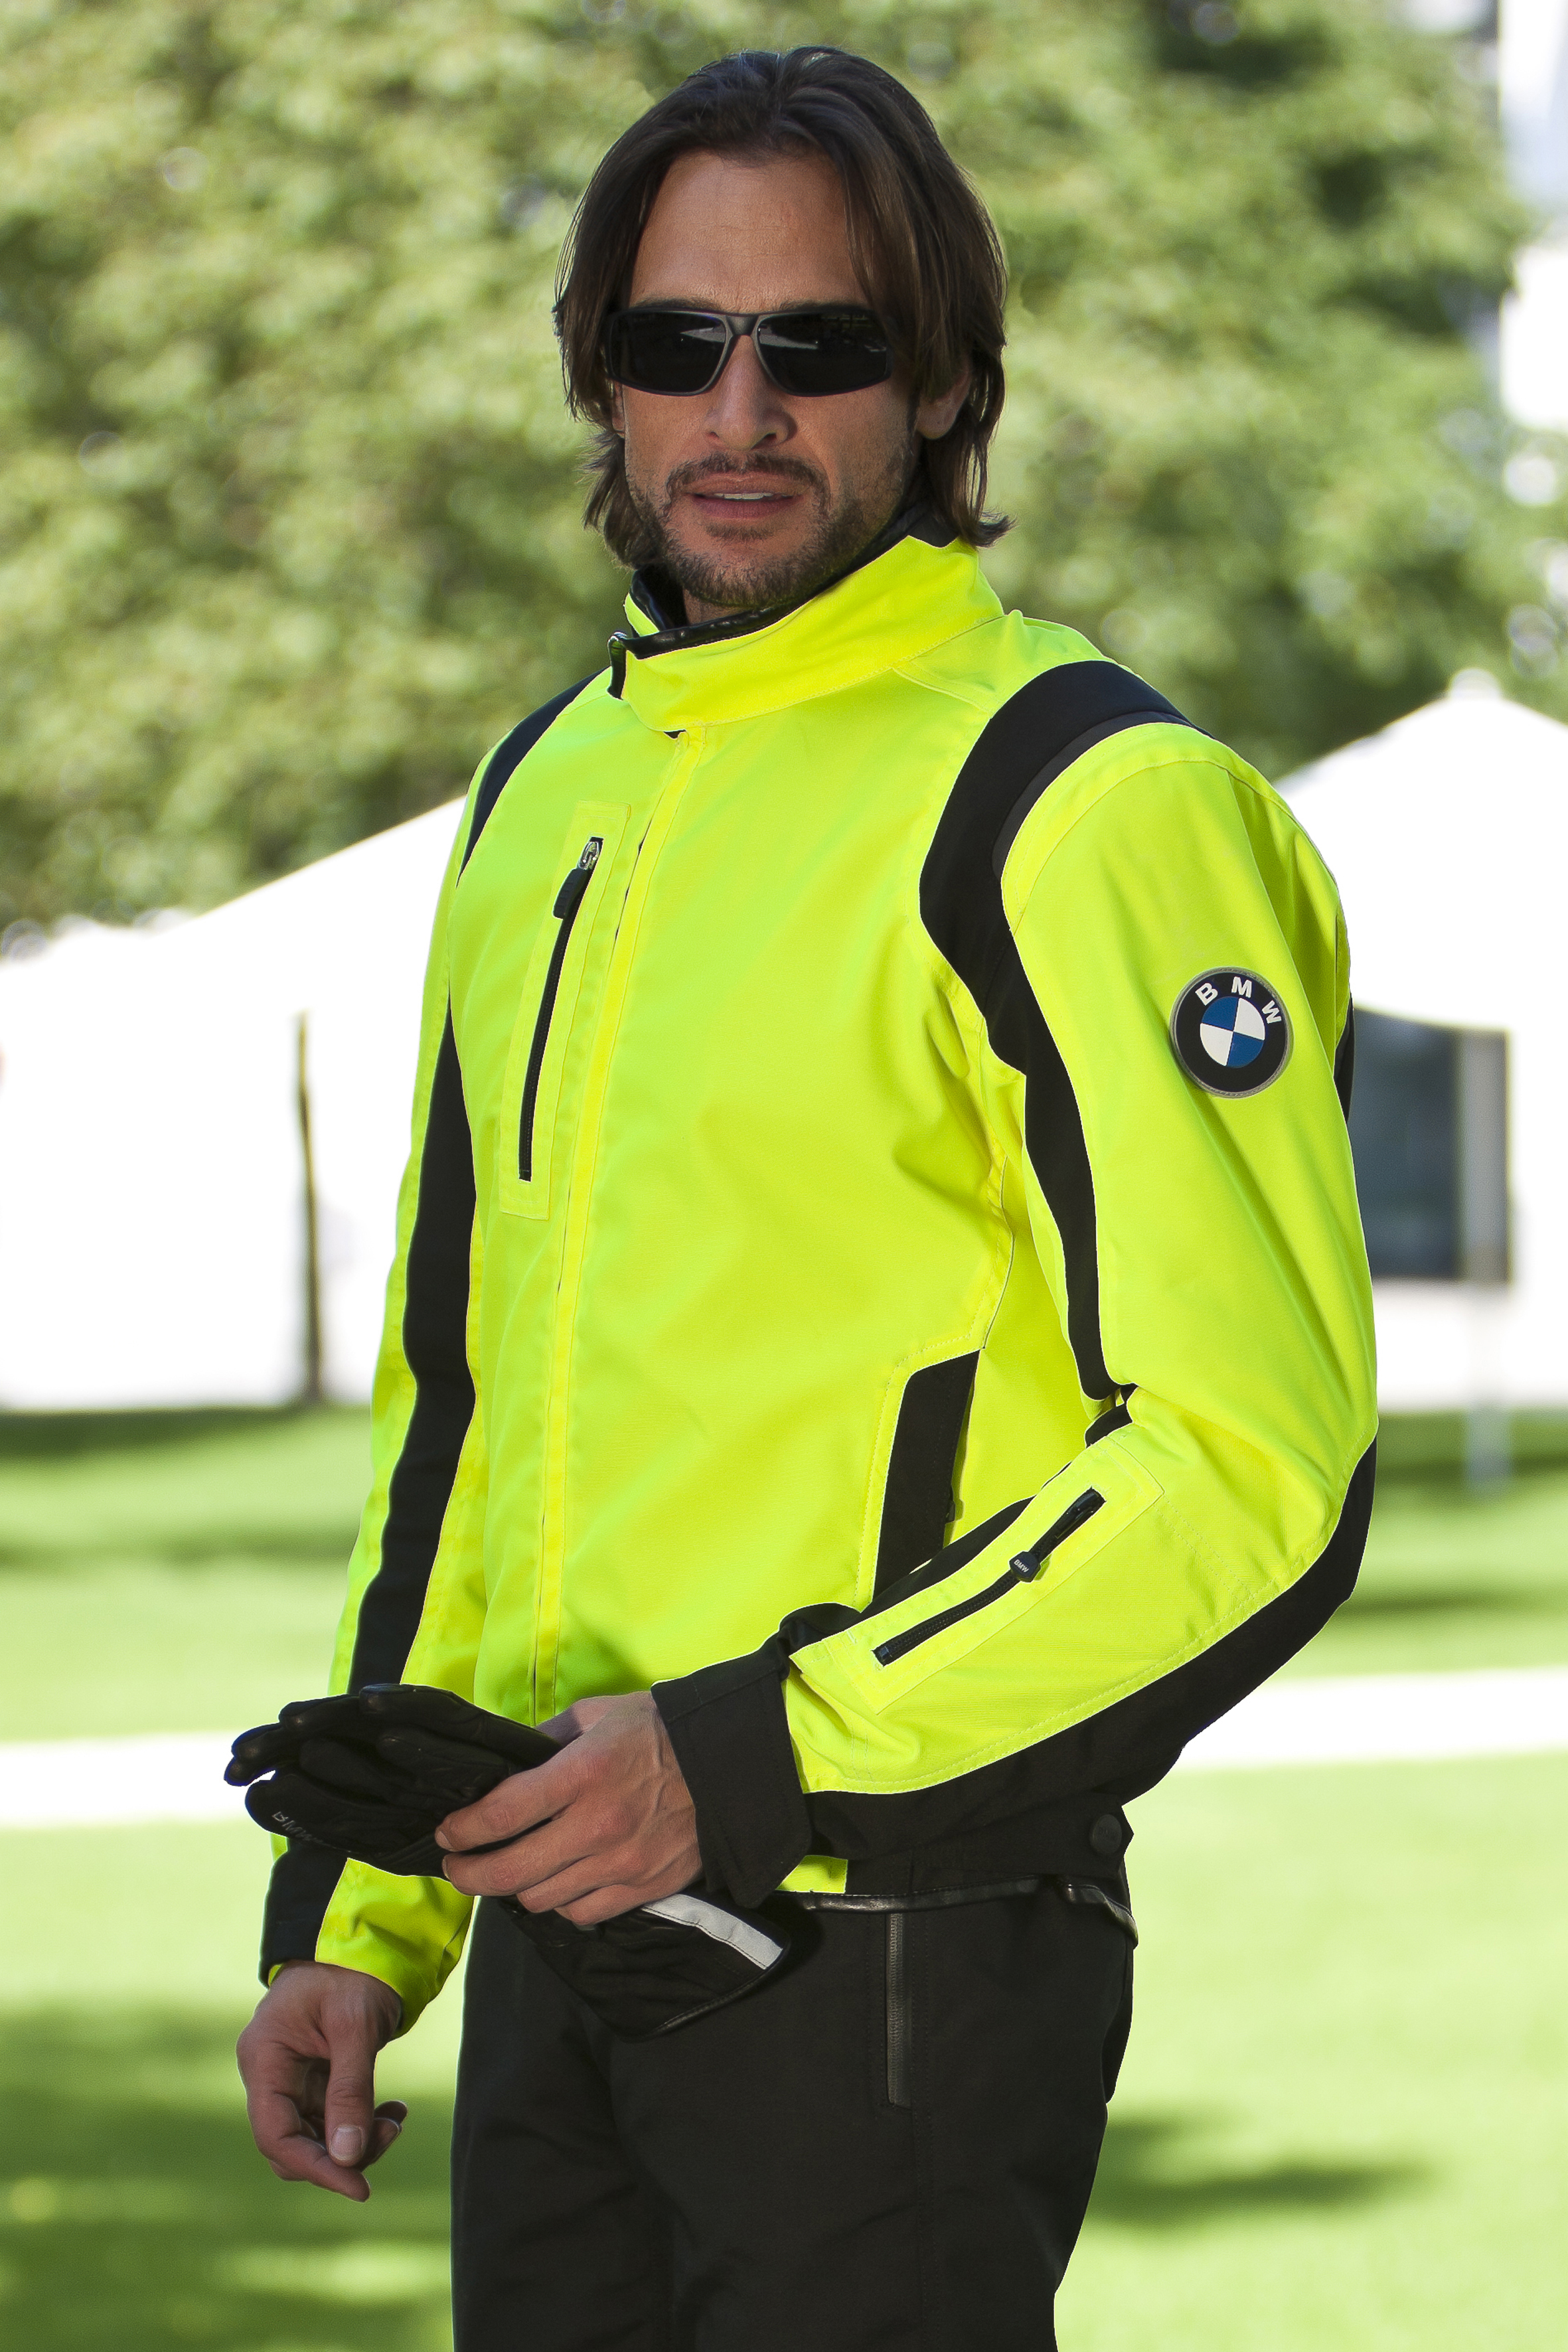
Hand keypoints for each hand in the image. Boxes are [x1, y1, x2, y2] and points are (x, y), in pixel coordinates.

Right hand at [237, 1960, 405, 2200]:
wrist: (364, 1940)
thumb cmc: (353, 1972)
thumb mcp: (355, 2027)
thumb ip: (350, 2090)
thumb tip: (346, 2157)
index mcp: (264, 2059)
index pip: (276, 2135)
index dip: (315, 2167)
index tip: (358, 2187)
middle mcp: (270, 2074)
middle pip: (294, 2142)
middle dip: (342, 2152)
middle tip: (392, 2133)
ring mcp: (290, 2078)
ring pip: (316, 2136)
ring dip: (358, 2139)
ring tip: (397, 2119)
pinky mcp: (313, 2079)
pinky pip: (331, 2118)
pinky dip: (361, 2121)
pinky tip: (393, 2111)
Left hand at [435, 1691, 700, 1926]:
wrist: (732, 1764)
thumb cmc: (659, 1730)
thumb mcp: (598, 1714)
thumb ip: (546, 1739)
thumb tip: (506, 1765)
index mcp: (583, 1773)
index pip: (501, 1814)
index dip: (462, 1829)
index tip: (448, 1831)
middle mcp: (598, 1825)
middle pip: (511, 1871)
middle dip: (469, 1873)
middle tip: (456, 1864)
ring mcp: (622, 1863)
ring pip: (541, 1898)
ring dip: (514, 1888)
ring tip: (507, 1871)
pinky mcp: (643, 1888)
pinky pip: (582, 1913)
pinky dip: (560, 1902)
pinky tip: (555, 1883)